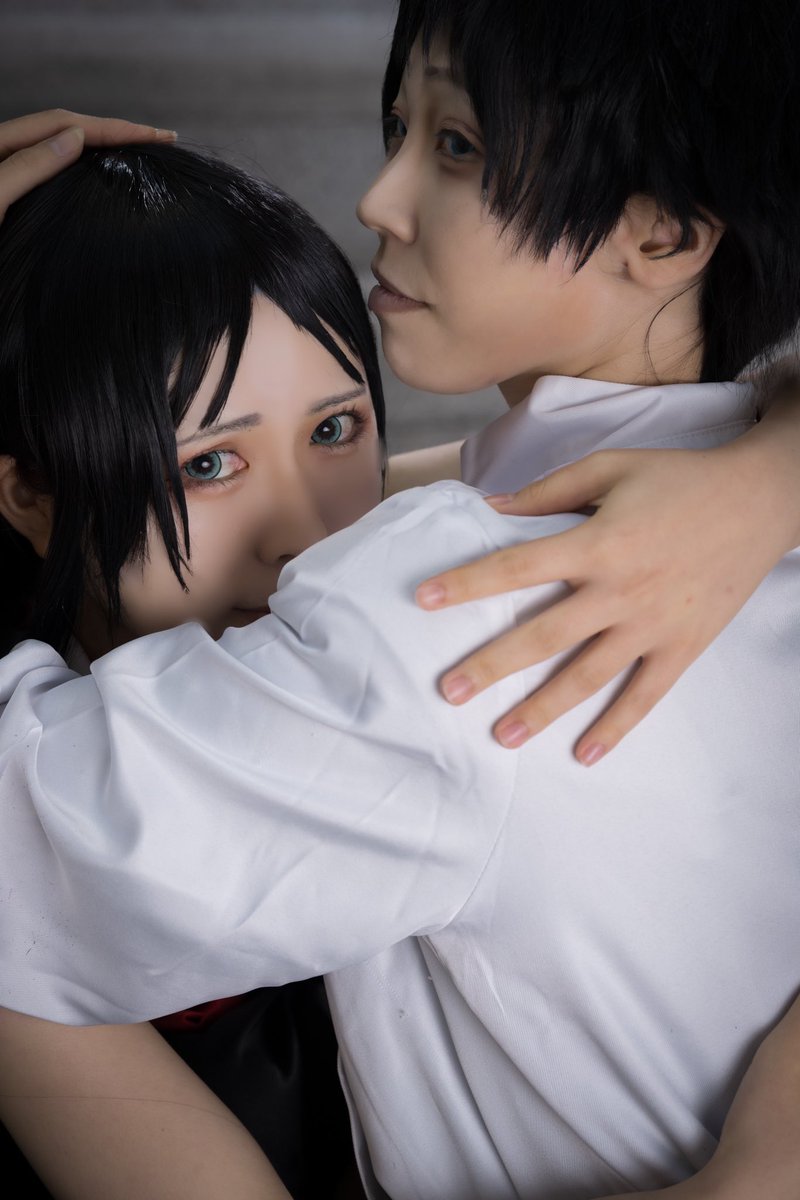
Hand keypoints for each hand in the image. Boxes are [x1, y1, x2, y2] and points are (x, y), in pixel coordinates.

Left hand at [0, 110, 175, 220]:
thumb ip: (25, 168)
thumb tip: (74, 139)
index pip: (62, 124)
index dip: (111, 127)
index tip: (156, 135)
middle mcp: (1, 161)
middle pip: (63, 132)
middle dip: (112, 132)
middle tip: (158, 140)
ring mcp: (6, 185)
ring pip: (57, 156)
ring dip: (99, 150)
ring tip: (137, 155)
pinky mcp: (10, 211)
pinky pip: (49, 183)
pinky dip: (80, 178)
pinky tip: (98, 185)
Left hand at [416, 418, 798, 763]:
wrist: (761, 501)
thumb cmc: (680, 479)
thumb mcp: (612, 466)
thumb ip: (549, 491)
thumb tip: (491, 507)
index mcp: (598, 541)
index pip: (519, 566)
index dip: (469, 583)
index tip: (424, 599)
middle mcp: (621, 590)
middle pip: (544, 635)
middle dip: (492, 665)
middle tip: (450, 691)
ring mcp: (653, 626)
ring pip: (587, 676)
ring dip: (542, 709)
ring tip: (500, 736)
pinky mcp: (682, 647)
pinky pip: (644, 697)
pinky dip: (615, 728)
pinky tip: (584, 755)